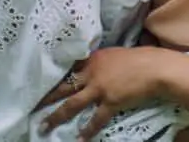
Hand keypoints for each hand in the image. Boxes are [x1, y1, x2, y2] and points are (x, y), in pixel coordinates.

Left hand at [38, 46, 168, 140]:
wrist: (156, 68)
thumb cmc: (141, 59)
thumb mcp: (116, 55)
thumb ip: (102, 62)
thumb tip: (94, 68)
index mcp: (93, 59)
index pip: (69, 69)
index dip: (55, 78)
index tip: (41, 84)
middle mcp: (92, 73)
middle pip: (64, 87)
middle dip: (47, 98)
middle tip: (32, 106)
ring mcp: (99, 88)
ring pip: (72, 104)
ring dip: (56, 116)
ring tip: (44, 126)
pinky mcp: (110, 102)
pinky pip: (95, 119)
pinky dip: (87, 130)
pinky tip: (80, 139)